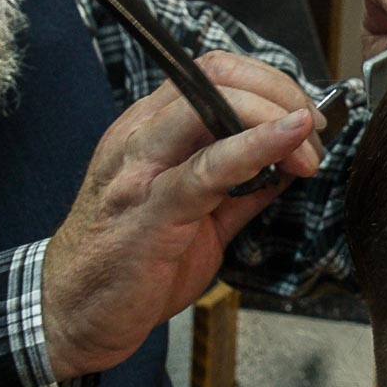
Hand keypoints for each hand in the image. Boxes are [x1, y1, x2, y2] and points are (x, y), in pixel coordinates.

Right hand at [41, 52, 323, 381]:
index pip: (213, 72)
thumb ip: (238, 187)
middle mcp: (140, 136)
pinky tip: (286, 145)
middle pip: (216, 76)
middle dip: (279, 94)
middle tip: (314, 134)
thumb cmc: (127, 265)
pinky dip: (253, 149)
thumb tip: (286, 167)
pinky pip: (206, 168)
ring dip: (272, 118)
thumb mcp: (194, 215)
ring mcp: (140, 169)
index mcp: (149, 130)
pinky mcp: (150, 210)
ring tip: (307, 150)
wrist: (72, 314)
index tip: (304, 118)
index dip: (269, 83)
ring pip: (209, 107)